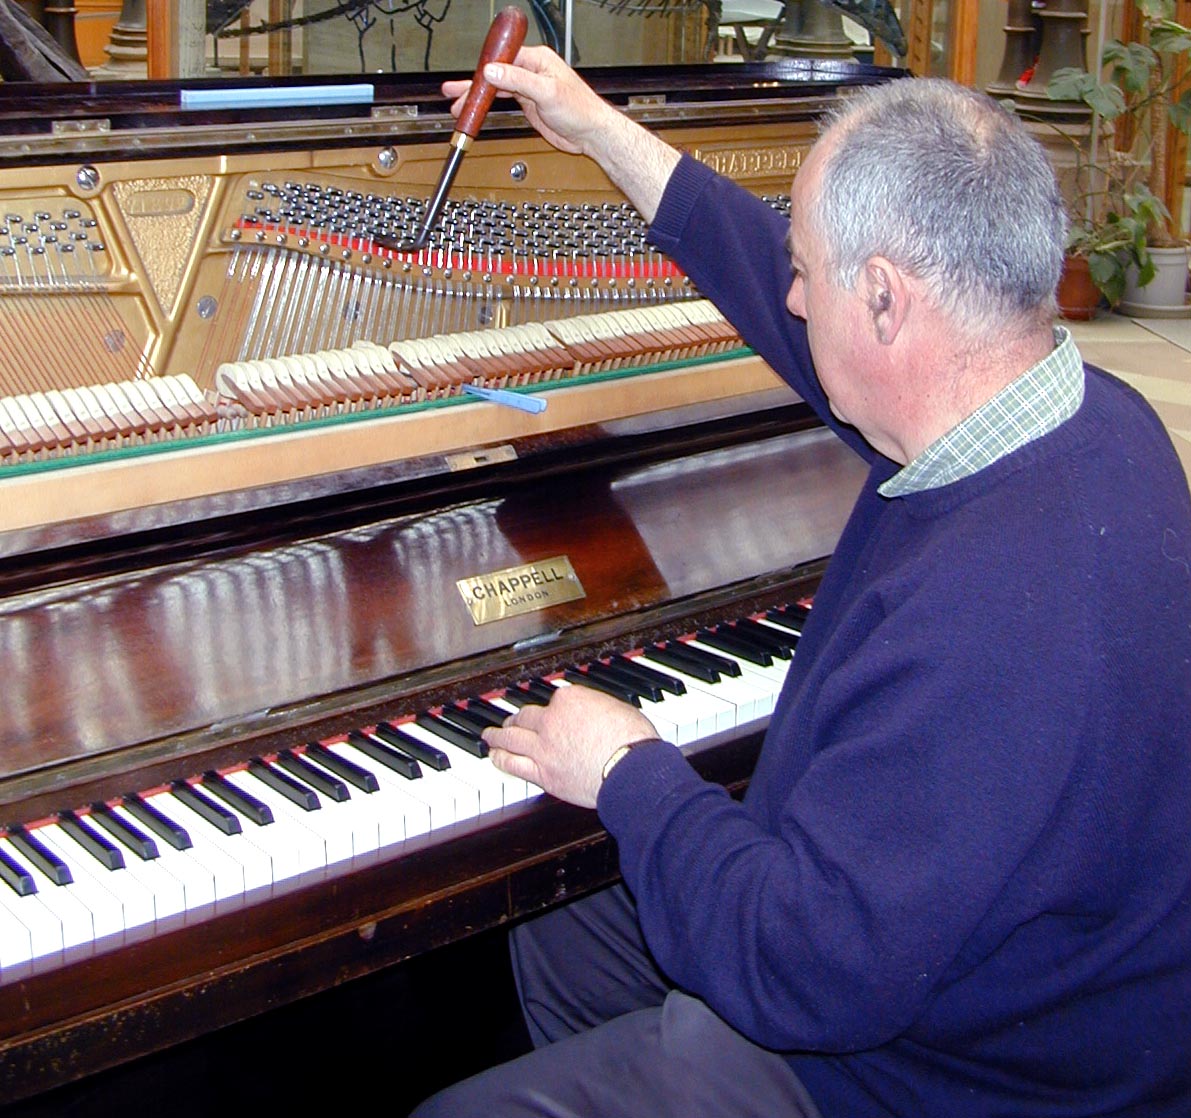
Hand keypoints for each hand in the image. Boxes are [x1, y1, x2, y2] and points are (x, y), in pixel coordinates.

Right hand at [441, 46, 679, 221]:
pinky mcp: (528, 104)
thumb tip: (493, 71)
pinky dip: (488, 104)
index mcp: (537, 60)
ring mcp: (528, 87)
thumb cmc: (580, 109)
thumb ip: (518, 80)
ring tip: (457, 103)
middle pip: (495, 74)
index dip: (484, 70)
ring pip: (496, 88)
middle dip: (474, 85)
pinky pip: (502, 100)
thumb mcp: (546, 91)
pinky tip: (477, 107)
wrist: (591, 133)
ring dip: (477, 96)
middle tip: (454, 94)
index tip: (470, 79)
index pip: (503, 59)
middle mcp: (531, 71)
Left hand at [483, 683, 658, 807]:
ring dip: (497, 736)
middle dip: (516, 718)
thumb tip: (599, 717)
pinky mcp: (542, 773)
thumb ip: (600, 712)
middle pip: (525, 716)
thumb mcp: (619, 710)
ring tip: (490, 736)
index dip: (552, 709)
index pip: (554, 700)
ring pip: (511, 738)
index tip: (550, 713)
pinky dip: (500, 759)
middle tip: (510, 721)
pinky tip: (494, 757)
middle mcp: (551, 720)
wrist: (629, 767)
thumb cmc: (632, 740)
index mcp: (571, 699)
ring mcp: (543, 747)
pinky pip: (513, 764)